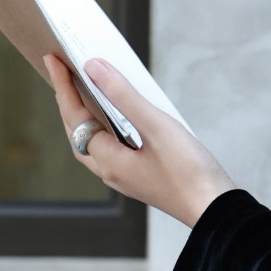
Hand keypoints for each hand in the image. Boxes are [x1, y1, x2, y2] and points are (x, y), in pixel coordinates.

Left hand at [43, 53, 239, 227]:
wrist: (217, 210)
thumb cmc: (190, 172)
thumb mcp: (156, 126)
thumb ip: (123, 95)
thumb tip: (93, 68)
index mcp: (109, 161)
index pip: (76, 118)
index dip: (63, 87)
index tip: (54, 60)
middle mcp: (112, 172)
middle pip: (78, 134)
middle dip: (68, 103)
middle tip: (62, 73)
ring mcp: (127, 177)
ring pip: (93, 143)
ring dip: (85, 117)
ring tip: (84, 91)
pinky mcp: (142, 178)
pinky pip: (112, 149)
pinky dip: (105, 128)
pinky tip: (117, 117)